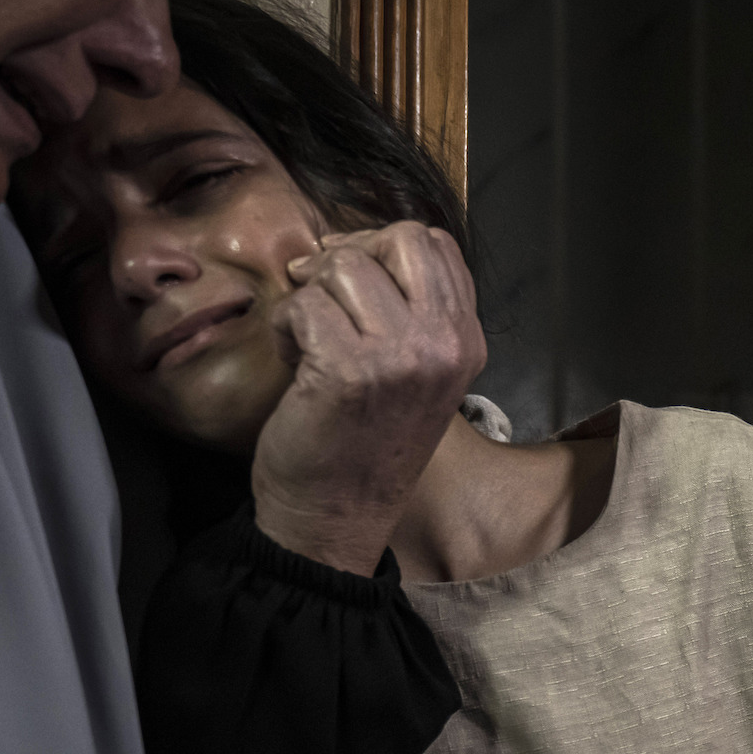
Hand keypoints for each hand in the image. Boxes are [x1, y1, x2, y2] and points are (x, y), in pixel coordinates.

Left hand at [252, 222, 484, 572]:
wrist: (335, 515)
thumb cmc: (364, 442)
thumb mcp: (414, 373)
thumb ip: (410, 313)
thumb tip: (353, 247)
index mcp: (466, 342)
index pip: (439, 246)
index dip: (383, 246)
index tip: (351, 280)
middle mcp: (444, 345)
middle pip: (403, 238)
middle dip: (350, 254)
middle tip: (321, 292)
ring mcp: (402, 357)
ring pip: (346, 266)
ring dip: (311, 295)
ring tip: (309, 339)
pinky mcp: (350, 370)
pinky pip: (305, 305)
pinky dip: (286, 327)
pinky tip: (294, 361)